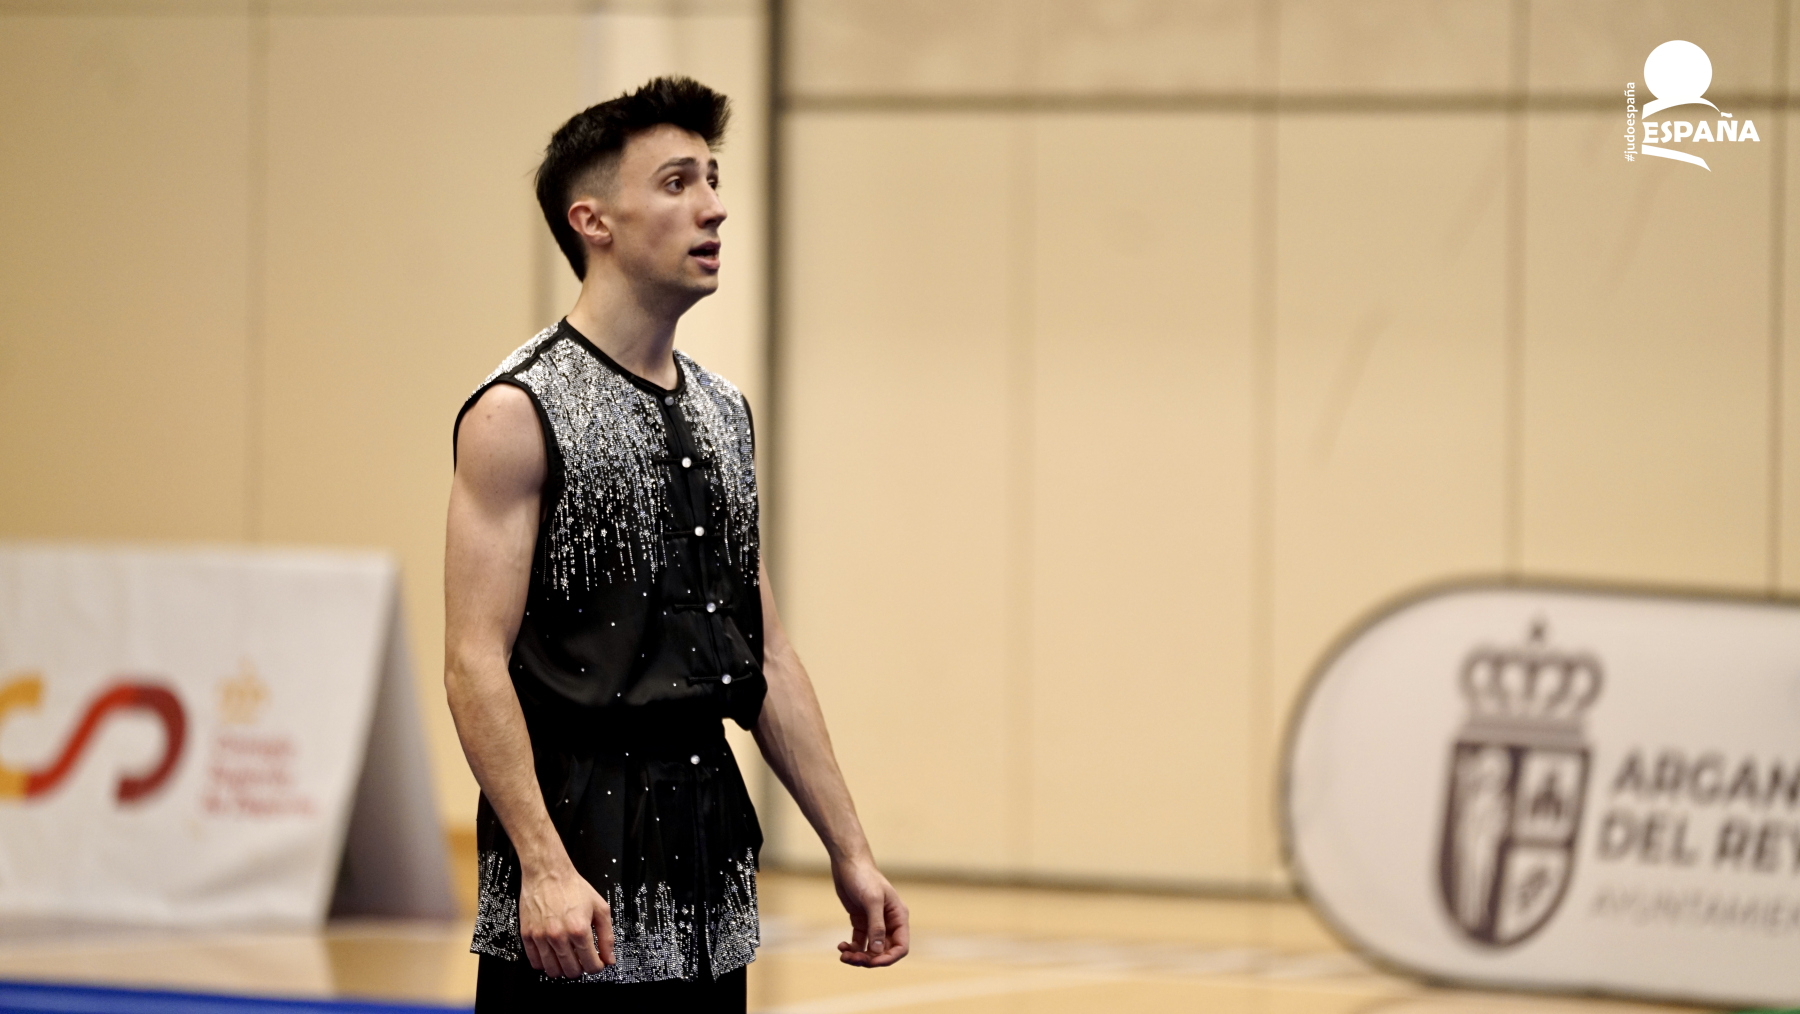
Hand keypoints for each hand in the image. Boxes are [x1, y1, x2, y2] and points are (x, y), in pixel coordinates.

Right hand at [518, 860, 615, 978]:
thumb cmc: (573, 887)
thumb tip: (609, 958)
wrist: (547, 873)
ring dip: (563, 969)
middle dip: (581, 969)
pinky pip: (535, 962)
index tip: (597, 962)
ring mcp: (541, 937)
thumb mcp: (600, 908)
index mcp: (579, 930)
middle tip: (583, 959)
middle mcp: (559, 936)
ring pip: (553, 971)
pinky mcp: (527, 935)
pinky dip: (545, 964)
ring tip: (568, 958)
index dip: (598, 967)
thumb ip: (607, 936)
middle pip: (572, 971)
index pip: (591, 965)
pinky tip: (552, 955)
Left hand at [831, 856, 908, 966]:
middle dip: (869, 959)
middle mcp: (889, 922)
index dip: (888, 958)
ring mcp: (874, 923)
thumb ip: (876, 926)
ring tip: (844, 955)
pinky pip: (859, 942)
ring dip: (859, 956)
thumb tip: (877, 951)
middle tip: (851, 958)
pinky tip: (841, 946)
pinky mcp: (860, 921)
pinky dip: (852, 948)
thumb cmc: (864, 876)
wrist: (848, 862)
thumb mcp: (872, 900)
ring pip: (871, 949)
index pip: (900, 946)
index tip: (872, 962)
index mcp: (898, 917)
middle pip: (884, 951)